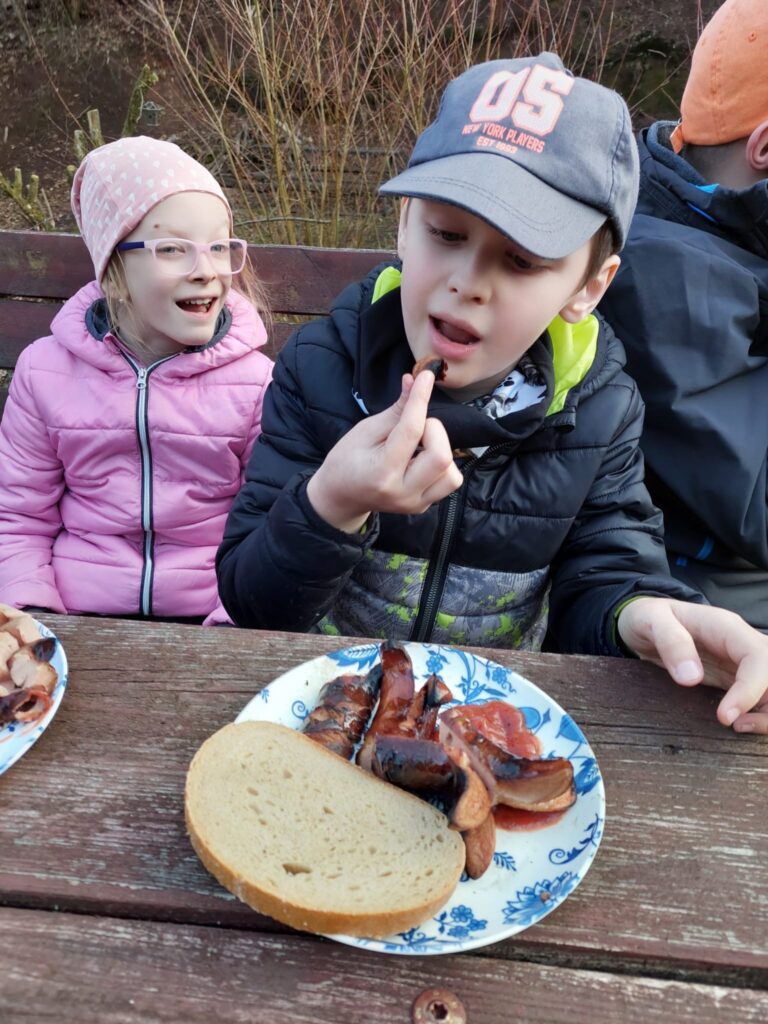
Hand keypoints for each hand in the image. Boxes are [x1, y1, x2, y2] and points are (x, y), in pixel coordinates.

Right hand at [307, 370, 462, 532]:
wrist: (340, 497)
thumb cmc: (346, 460)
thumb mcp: (365, 431)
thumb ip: (396, 410)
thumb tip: (415, 381)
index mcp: (382, 472)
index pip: (412, 430)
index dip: (420, 398)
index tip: (425, 376)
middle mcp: (403, 493)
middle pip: (441, 457)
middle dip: (434, 430)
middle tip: (415, 427)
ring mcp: (415, 503)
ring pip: (452, 474)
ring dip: (441, 450)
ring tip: (419, 446)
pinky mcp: (423, 506)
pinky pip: (448, 482)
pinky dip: (441, 464)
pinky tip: (422, 458)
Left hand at [617, 597, 767, 732]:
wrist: (643, 620)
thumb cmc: (647, 617)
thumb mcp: (648, 620)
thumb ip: (670, 641)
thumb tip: (691, 678)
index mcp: (727, 628)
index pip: (758, 656)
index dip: (750, 689)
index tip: (725, 717)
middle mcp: (742, 645)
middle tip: (736, 725)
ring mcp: (741, 664)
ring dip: (767, 713)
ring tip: (738, 727)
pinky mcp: (735, 680)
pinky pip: (761, 698)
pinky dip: (759, 714)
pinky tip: (737, 724)